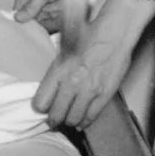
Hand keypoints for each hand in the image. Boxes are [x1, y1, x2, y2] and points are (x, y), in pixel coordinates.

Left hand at [30, 2, 143, 131]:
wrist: (114, 33)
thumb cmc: (90, 36)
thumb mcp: (63, 50)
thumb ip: (56, 72)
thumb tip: (49, 88)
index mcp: (58, 71)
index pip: (40, 102)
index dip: (40, 107)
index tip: (43, 107)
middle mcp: (71, 83)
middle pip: (56, 115)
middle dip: (53, 119)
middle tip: (53, 120)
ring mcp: (89, 91)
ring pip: (73, 119)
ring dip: (69, 121)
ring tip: (67, 120)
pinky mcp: (104, 94)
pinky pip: (91, 116)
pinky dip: (85, 122)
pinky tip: (82, 122)